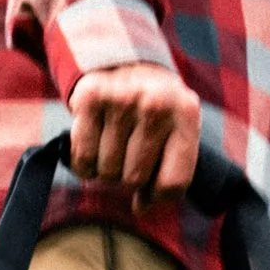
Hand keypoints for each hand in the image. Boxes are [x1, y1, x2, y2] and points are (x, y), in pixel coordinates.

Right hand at [68, 63, 202, 207]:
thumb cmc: (154, 111)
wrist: (123, 60)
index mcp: (186, 114)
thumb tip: (141, 209)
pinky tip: (93, 148)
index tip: (149, 191)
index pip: (173, 182)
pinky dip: (84, 165)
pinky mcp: (90, 98)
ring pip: (107, 171)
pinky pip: (83, 158)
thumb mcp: (175, 131)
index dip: (158, 196)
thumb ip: (169, 172)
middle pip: (135, 179)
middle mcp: (156, 104)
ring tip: (113, 146)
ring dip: (106, 170)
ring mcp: (122, 99)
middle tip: (128, 156)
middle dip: (129, 178)